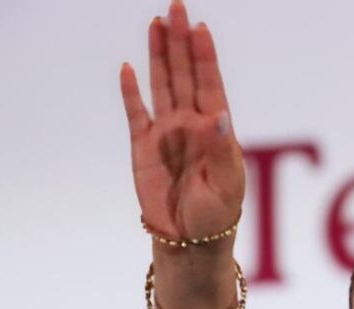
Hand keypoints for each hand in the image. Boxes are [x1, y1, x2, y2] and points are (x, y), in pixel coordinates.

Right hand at [120, 1, 243, 243]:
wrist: (190, 240)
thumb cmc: (216, 214)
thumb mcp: (226, 184)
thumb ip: (221, 150)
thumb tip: (220, 116)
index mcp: (216, 131)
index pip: (211, 85)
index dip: (205, 57)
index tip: (200, 28)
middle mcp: (191, 124)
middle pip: (185, 75)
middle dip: (180, 42)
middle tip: (176, 7)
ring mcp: (166, 133)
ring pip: (161, 85)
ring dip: (159, 56)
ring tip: (157, 24)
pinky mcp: (142, 147)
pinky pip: (135, 114)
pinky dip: (131, 92)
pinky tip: (128, 68)